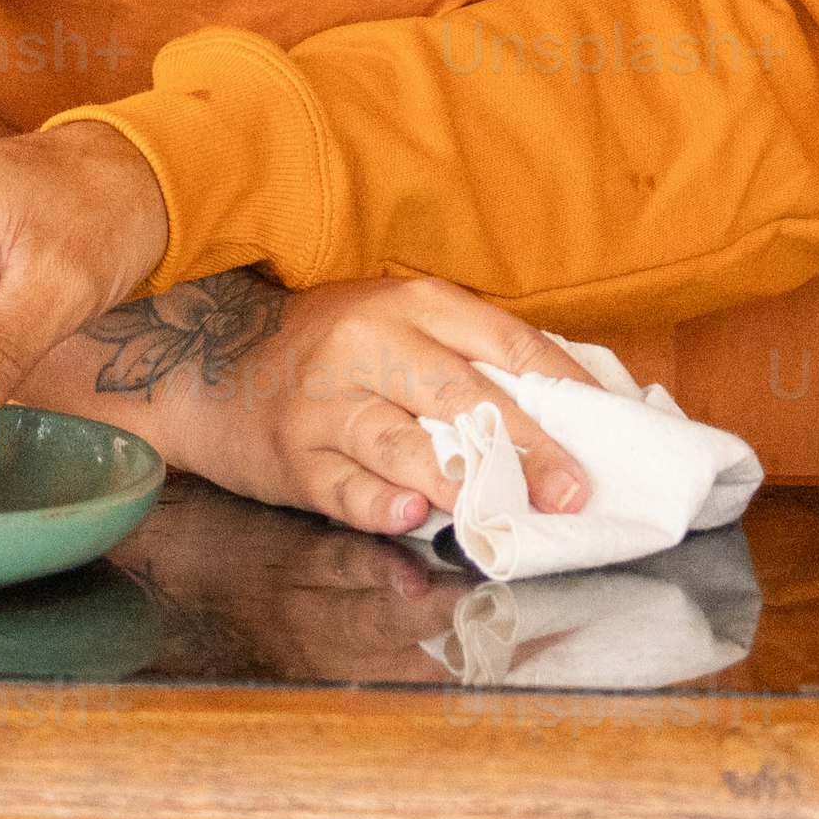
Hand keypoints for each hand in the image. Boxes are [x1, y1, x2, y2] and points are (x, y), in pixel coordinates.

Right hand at [97, 272, 596, 541]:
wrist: (215, 369)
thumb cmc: (332, 351)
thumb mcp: (400, 327)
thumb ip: (472, 359)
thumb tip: (572, 408)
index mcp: (411, 304)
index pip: (503, 342)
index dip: (560, 388)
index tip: (603, 432)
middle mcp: (369, 344)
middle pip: (462, 396)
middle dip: (525, 448)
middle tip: (570, 491)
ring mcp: (327, 402)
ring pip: (402, 442)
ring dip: (459, 481)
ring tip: (503, 511)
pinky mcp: (295, 455)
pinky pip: (345, 486)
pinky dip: (381, 503)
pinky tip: (412, 514)